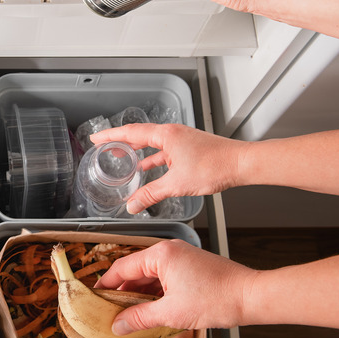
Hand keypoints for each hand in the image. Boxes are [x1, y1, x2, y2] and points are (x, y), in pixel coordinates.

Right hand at [89, 124, 247, 213]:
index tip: (96, 137)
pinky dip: (152, 158)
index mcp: (166, 135)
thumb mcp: (176, 184)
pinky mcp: (189, 148)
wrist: (242, 164)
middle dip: (120, 141)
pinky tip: (147, 168)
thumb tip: (132, 205)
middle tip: (104, 145)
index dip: (110, 135)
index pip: (130, 132)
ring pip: (152, 143)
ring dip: (136, 150)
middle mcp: (172, 133)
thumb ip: (151, 194)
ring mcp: (181, 139)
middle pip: (139, 135)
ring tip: (122, 157)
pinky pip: (164, 151)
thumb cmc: (215, 166)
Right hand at [94, 239, 256, 333]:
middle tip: (113, 310)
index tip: (97, 297)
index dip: (107, 284)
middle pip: (135, 271)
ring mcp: (181, 258)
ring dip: (140, 294)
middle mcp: (169, 251)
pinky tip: (153, 309)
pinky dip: (156, 293)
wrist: (251, 297)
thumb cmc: (218, 298)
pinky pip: (164, 278)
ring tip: (132, 314)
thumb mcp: (172, 312)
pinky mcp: (190, 266)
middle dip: (124, 292)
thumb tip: (119, 324)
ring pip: (150, 276)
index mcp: (161, 254)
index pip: (122, 267)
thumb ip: (140, 317)